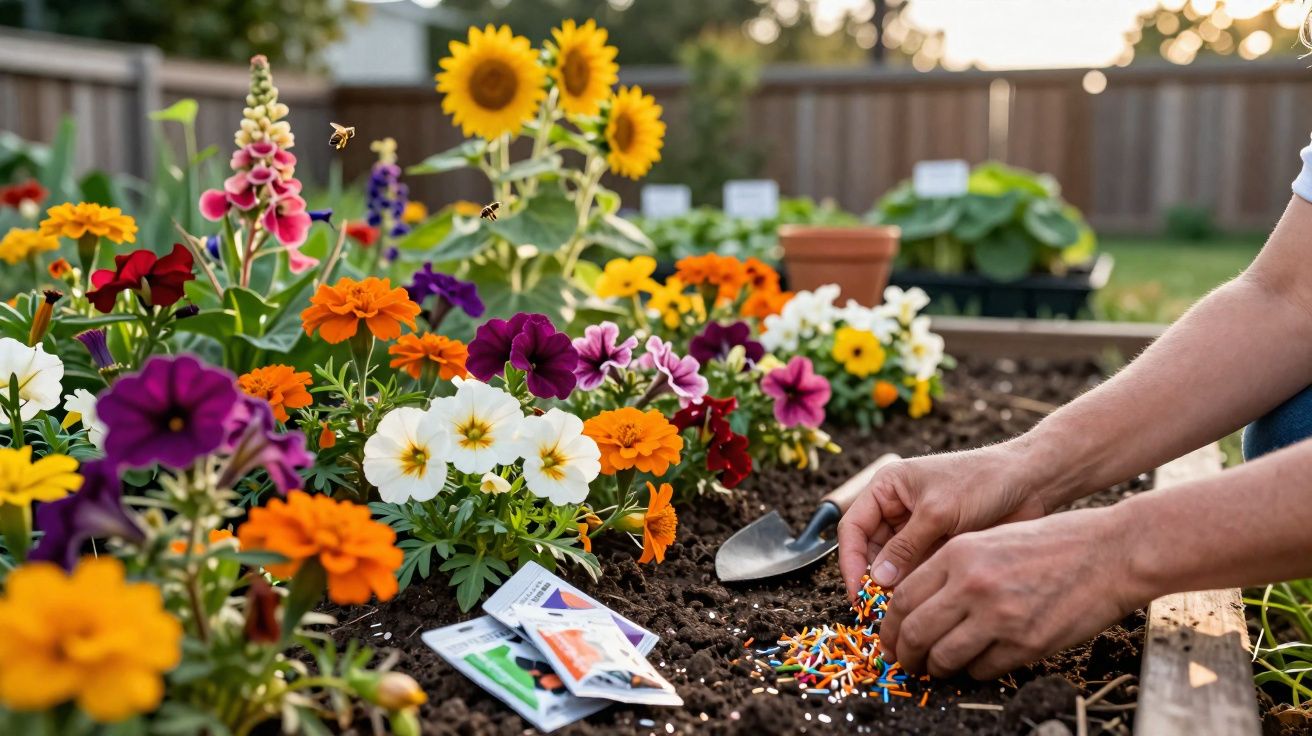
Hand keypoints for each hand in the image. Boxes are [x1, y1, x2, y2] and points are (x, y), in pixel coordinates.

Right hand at [837, 444, 1048, 597]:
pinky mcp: (937, 547)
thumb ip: (906, 546)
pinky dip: (915, 587)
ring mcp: (917, 530)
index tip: (858, 591)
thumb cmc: (982, 482)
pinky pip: (916, 571)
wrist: (1031, 482)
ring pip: (892, 565)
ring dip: (894, 586)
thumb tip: (878, 580)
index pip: (853, 528)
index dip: (850, 561)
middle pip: (869, 550)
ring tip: (902, 611)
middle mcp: (896, 509)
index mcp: (887, 488)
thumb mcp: (939, 511)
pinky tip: (921, 604)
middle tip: (879, 609)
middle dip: (873, 578)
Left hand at [877, 506, 1147, 678]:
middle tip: (904, 662)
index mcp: (959, 554)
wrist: (1110, 553)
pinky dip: (974, 669)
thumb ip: (953, 567)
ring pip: (945, 657)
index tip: (889, 639)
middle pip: (916, 631)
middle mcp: (973, 585)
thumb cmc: (1053, 541)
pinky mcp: (1026, 643)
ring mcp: (999, 616)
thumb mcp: (990, 538)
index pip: (903, 598)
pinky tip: (977, 661)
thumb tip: (920, 603)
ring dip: (936, 668)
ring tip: (937, 667)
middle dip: (904, 653)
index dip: (889, 626)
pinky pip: (983, 668)